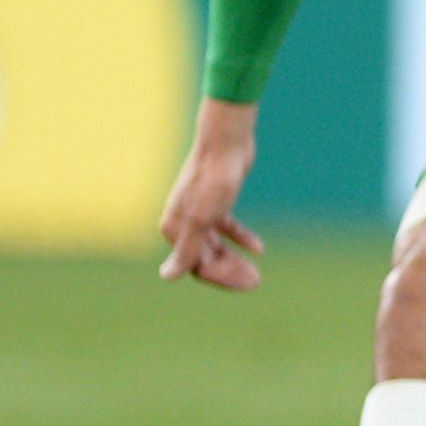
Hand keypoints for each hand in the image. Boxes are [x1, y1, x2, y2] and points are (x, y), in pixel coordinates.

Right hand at [159, 98, 264, 289]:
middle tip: (255, 282)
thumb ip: (187, 249)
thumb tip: (166, 277)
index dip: (220, 278)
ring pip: (215, 246)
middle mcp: (182, 222)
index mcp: (174, 228)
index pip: (194, 266)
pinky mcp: (217, 201)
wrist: (227, 142)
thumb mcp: (203, 219)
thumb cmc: (214, 180)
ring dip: (234, 259)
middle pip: (205, 258)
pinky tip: (259, 248)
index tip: (248, 282)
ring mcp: (199, 211)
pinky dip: (241, 238)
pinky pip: (226, 227)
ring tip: (256, 270)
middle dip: (229, 271)